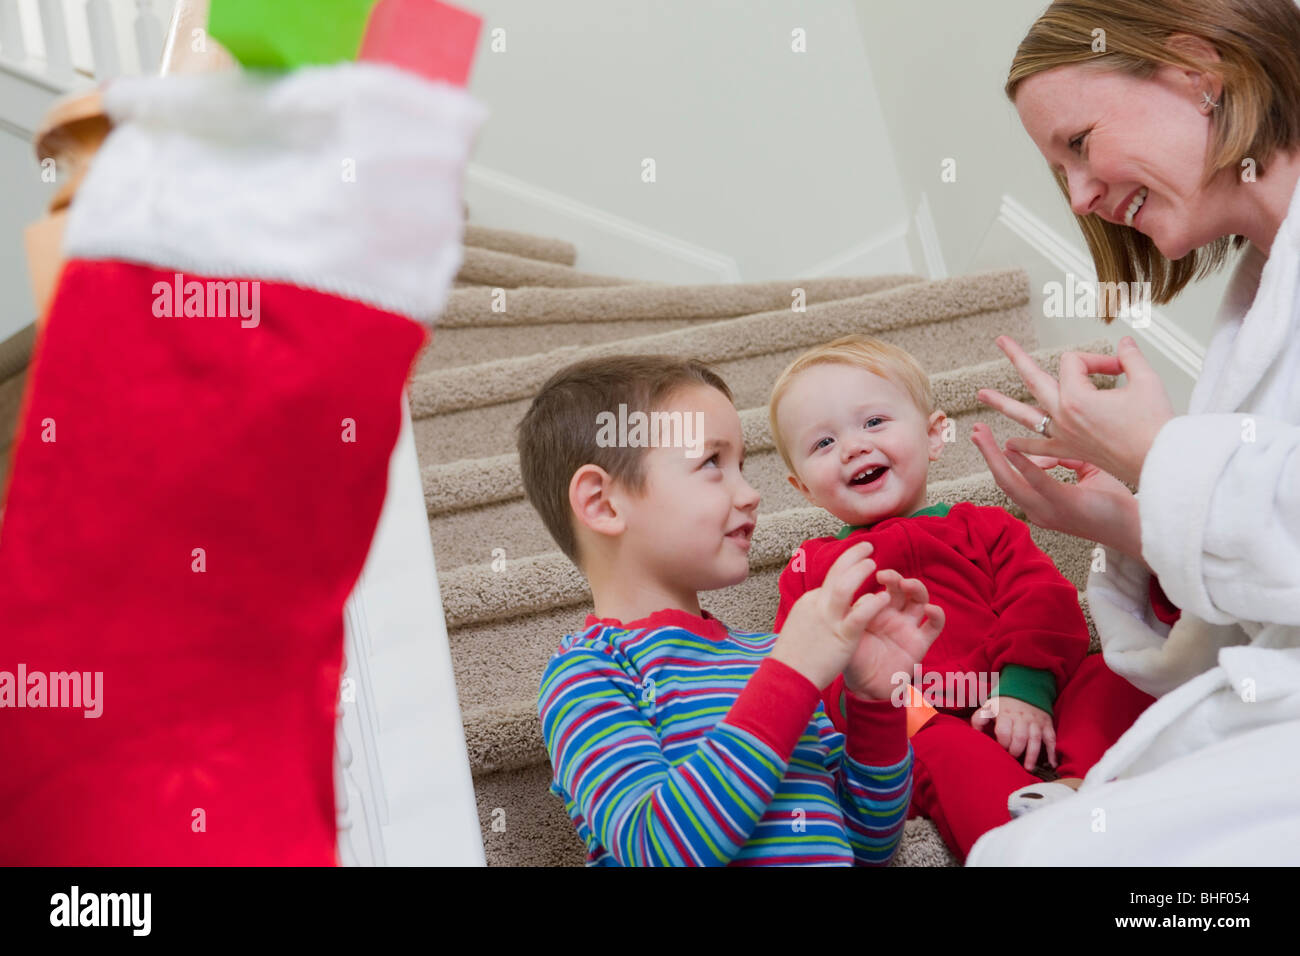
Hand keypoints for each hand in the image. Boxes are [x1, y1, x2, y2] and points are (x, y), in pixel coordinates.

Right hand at [771, 541, 888, 689]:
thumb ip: (815, 611)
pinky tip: (884, 598)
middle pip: (835, 572)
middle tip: (868, 546)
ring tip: (874, 562)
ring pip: (845, 586)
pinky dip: (872, 603)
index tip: (857, 560)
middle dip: (852, 555)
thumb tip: (824, 604)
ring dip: (860, 571)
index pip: (830, 578)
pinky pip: (859, 615)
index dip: (845, 565)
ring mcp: (829, 620)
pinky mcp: (842, 637)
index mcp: (811, 602)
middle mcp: (818, 605)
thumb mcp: (801, 624)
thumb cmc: (794, 656)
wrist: (787, 677)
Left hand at [843, 569, 943, 699]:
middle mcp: (892, 614)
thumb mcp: (847, 634)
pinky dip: (937, 615)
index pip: (880, 587)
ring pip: (919, 600)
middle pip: (901, 588)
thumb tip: (855, 595)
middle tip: (885, 576)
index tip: (871, 572)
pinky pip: (934, 626)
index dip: (879, 578)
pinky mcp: (920, 642)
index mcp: (874, 609)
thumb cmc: (852, 659)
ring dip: (917, 588)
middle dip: (896, 578)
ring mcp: (907, 627)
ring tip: (907, 584)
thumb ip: (851, 616)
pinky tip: (931, 609)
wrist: (864, 689)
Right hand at [970, 423, 1146, 565]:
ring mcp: (1048, 510)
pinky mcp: (1063, 505)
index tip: (989, 438)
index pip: (1012, 479)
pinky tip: (1011, 448)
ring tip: (981, 436)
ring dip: (993, 456)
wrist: (1136, 529)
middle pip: (1002, 480)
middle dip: (986, 454)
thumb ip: (1066, 459)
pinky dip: (1022, 465)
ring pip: (1010, 481)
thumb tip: (1049, 449)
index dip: (998, 457)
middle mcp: (1038, 510)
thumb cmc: (1114, 504)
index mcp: (1041, 505)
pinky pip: (1037, 482)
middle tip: (975, 432)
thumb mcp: (1085, 474)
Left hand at [970, 695, 1056, 771]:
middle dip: (1015, 751)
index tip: (1000, 751)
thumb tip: (975, 735)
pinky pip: (1051, 738)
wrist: (1025, 687)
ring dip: (1032, 755)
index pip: (1004, 732)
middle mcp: (1022, 718)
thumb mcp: (988, 706)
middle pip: (1020, 737)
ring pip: (1035, 739)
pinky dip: (1053, 751)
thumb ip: (979, 719)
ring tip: (1028, 768)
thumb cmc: (1003, 703)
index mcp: (1006, 714)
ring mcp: (1036, 722)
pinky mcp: (1046, 724)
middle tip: (1012, 759)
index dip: (1002, 744)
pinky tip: (1052, 763)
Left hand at [976, 336, 1174, 486]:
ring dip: (1003, 403)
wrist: (1159, 464)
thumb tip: (1124, 344)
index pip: (1074, 363)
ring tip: (981, 393)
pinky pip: (1040, 447)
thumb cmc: (1154, 428)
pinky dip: (1024, 446)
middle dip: (1017, 358)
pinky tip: (1010, 444)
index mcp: (1076, 398)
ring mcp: (1063, 435)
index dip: (1097, 359)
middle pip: (1034, 379)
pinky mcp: (1071, 450)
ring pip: (1026, 415)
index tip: (1119, 367)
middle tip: (1002, 342)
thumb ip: (1131, 357)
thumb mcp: (1147, 381)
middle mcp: (1063, 417)